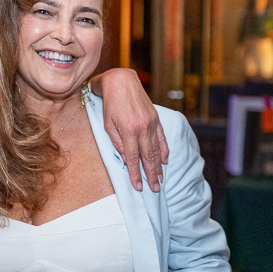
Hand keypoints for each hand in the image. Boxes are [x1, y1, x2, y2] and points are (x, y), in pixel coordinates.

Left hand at [99, 68, 168, 191]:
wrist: (121, 82)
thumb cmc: (110, 104)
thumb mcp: (108, 125)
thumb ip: (118, 144)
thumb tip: (126, 161)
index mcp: (129, 130)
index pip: (133, 158)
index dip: (136, 174)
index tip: (139, 186)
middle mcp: (143, 128)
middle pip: (148, 157)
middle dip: (151, 175)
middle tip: (154, 189)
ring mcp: (152, 123)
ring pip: (156, 149)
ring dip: (158, 166)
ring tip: (160, 180)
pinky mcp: (156, 118)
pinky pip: (161, 138)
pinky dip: (164, 150)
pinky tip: (165, 160)